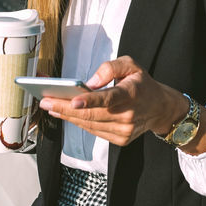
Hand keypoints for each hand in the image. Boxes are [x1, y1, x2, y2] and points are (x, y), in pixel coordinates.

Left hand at [39, 56, 187, 146]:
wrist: (160, 108)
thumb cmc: (141, 84)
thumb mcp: (131, 65)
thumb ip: (111, 67)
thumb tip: (90, 82)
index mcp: (132, 94)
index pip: (109, 98)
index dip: (90, 100)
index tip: (72, 100)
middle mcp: (128, 115)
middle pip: (92, 114)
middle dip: (65, 108)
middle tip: (45, 101)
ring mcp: (124, 131)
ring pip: (89, 125)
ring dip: (67, 116)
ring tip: (50, 106)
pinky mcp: (120, 139)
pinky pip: (94, 131)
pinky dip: (78, 123)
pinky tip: (66, 114)